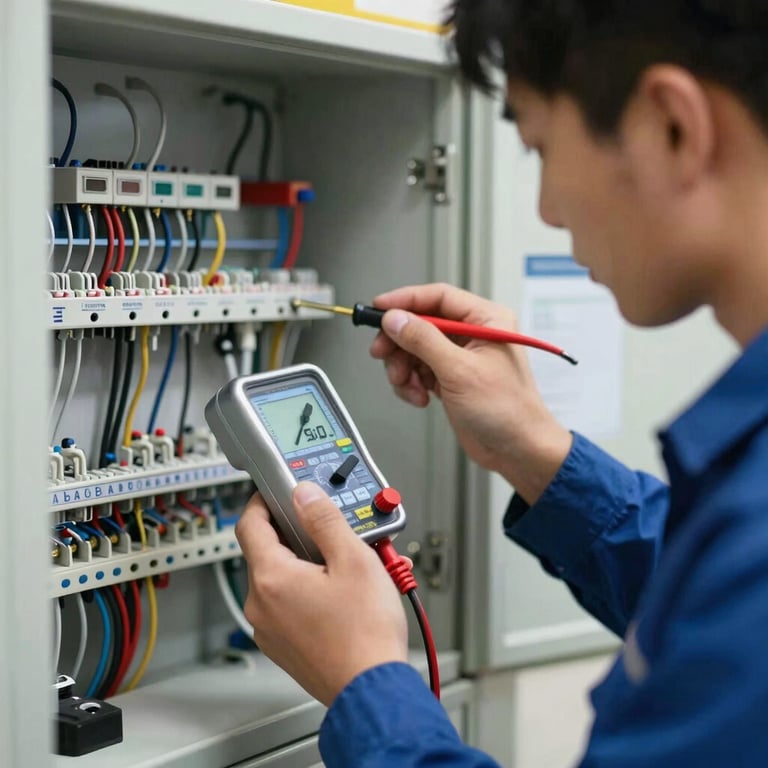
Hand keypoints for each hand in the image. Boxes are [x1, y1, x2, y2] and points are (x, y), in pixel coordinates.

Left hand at [235, 482, 408, 706]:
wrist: (372, 691)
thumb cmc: (365, 634)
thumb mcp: (353, 559)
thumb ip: (324, 520)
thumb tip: (305, 495)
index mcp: (271, 579)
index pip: (249, 523)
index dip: (263, 501)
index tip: (279, 492)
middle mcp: (261, 605)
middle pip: (267, 551)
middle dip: (298, 534)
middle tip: (330, 528)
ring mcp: (270, 629)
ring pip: (280, 578)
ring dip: (308, 562)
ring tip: (348, 564)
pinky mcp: (284, 646)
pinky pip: (288, 604)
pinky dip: (309, 589)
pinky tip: (343, 592)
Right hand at [370, 283, 571, 503]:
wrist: (518, 451)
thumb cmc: (508, 411)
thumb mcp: (459, 371)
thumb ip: (423, 340)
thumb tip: (395, 319)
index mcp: (486, 320)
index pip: (438, 296)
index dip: (405, 300)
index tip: (379, 309)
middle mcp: (473, 334)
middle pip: (421, 323)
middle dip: (399, 341)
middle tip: (382, 353)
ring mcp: (461, 357)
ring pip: (415, 348)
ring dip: (404, 367)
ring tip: (407, 385)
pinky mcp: (451, 378)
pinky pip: (419, 370)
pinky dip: (412, 383)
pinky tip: (420, 397)